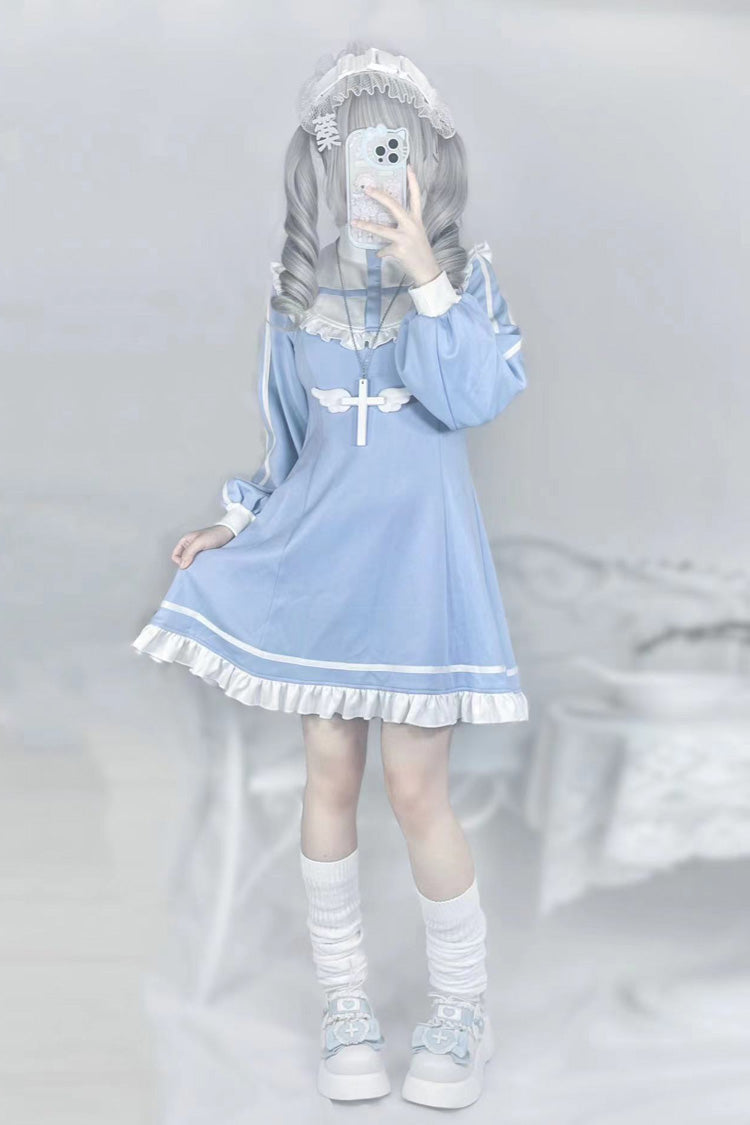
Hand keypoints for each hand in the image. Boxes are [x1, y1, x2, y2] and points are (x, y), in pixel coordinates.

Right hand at [171, 524, 233, 567]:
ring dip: (194, 566)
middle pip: (182, 560)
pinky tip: (205, 566)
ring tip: (201, 566)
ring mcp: (197, 551)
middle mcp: (190, 546)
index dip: (180, 561)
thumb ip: (189, 553)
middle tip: (196, 566)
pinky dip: (200, 565)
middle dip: (187, 564)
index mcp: (185, 541)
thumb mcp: (199, 542)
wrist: (229, 533)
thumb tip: (182, 566)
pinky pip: (198, 563)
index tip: (189, 563)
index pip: (175, 555)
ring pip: (190, 562)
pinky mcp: (205, 555)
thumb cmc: (214, 535)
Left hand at [351, 164, 441, 287]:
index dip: (413, 181)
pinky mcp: (399, 250)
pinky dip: (381, 252)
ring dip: (367, 226)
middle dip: (379, 196)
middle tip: (366, 189)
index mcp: (417, 220)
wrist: (428, 271)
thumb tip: (386, 225)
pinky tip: (381, 254)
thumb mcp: (415, 235)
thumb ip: (402, 228)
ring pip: (382, 230)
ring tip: (355, 222)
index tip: (408, 167)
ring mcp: (405, 238)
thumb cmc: (420, 252)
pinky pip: (383, 249)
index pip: (416, 196)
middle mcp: (411, 226)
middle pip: (394, 206)